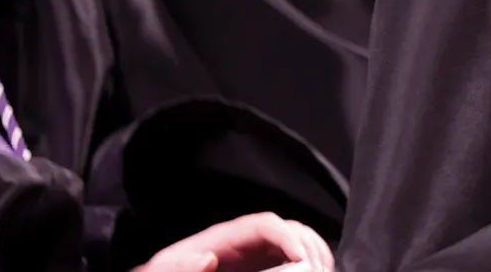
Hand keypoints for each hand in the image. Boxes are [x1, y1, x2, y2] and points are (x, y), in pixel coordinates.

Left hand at [135, 213, 333, 271]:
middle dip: (308, 245)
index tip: (302, 259)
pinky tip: (315, 270)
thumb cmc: (168, 271)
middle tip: (319, 268)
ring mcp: (253, 253)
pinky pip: (289, 256)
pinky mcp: (258, 265)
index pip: (265, 224)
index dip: (288, 236)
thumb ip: (181, 266)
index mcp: (223, 237)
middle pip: (287, 228)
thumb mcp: (167, 270)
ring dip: (313, 250)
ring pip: (294, 240)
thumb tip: (206, 258)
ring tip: (323, 269)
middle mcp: (242, 241)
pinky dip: (308, 259)